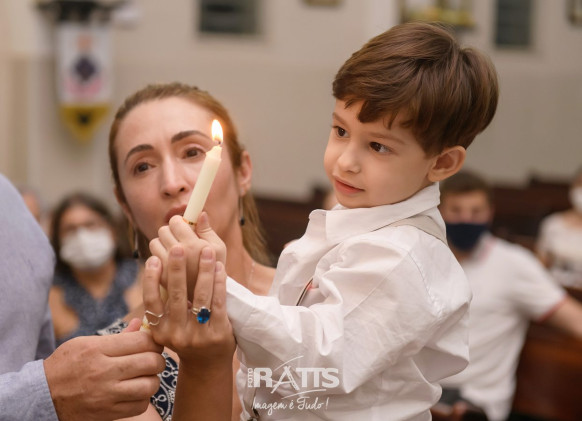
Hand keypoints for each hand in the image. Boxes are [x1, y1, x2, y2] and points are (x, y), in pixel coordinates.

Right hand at [44, 328, 164, 420]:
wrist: (43, 395)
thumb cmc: (67, 364)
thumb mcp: (86, 343)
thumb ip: (118, 337)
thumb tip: (142, 324)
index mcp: (98, 349)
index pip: (142, 341)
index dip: (153, 341)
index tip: (151, 344)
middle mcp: (103, 371)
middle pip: (151, 362)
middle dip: (158, 359)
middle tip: (153, 360)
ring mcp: (106, 394)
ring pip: (150, 385)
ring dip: (152, 380)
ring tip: (145, 377)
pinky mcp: (107, 413)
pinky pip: (140, 405)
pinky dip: (143, 398)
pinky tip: (135, 392)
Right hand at [143, 245, 235, 370]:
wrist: (206, 364)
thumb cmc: (185, 336)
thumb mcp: (168, 326)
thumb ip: (162, 303)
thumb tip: (155, 264)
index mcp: (160, 330)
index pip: (151, 301)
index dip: (150, 279)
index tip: (153, 258)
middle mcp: (176, 333)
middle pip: (176, 295)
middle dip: (177, 269)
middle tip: (178, 247)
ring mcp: (198, 334)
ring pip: (200, 297)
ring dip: (204, 271)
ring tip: (206, 250)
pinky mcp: (219, 333)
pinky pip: (219, 303)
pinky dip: (219, 283)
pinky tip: (220, 267)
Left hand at [149, 212, 225, 296]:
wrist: (208, 300)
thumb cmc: (215, 271)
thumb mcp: (219, 249)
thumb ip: (208, 230)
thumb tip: (200, 213)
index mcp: (193, 245)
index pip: (175, 221)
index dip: (180, 222)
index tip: (185, 226)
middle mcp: (178, 255)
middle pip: (163, 230)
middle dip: (171, 231)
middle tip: (180, 239)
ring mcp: (166, 267)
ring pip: (154, 243)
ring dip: (163, 244)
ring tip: (174, 251)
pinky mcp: (159, 278)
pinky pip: (151, 258)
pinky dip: (158, 257)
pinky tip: (169, 262)